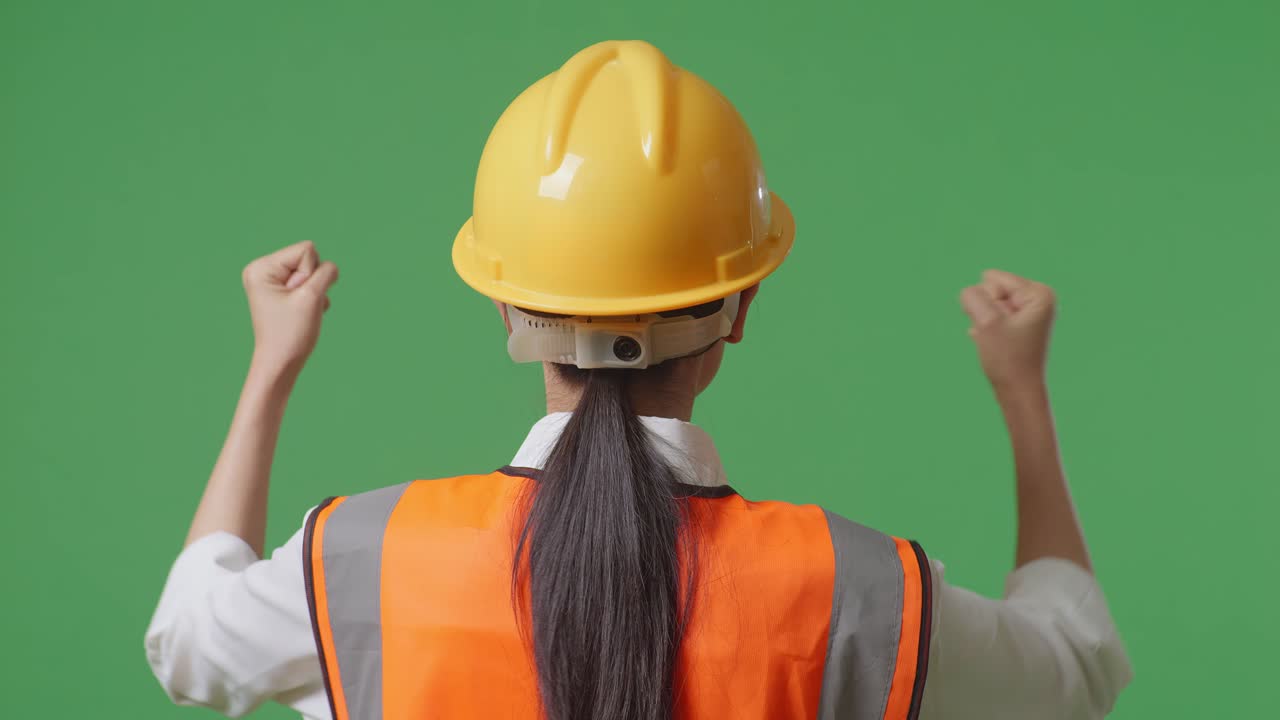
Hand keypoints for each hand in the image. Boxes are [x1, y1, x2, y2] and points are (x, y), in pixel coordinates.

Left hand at [241, 240, 338, 375]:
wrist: (281, 364)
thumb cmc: (292, 333)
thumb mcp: (312, 297)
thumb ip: (326, 272)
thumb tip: (330, 268)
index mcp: (262, 266)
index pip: (306, 250)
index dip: (311, 274)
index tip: (296, 298)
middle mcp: (263, 269)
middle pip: (309, 258)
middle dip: (313, 283)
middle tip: (298, 306)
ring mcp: (272, 281)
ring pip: (313, 272)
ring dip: (315, 292)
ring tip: (300, 312)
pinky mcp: (282, 292)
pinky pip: (309, 283)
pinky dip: (313, 299)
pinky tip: (302, 315)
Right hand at [959, 269, 1055, 391]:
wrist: (1017, 391)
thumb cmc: (1007, 358)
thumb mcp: (986, 322)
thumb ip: (973, 296)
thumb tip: (969, 291)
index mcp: (1039, 293)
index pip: (993, 280)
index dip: (986, 303)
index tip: (1000, 327)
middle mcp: (1039, 298)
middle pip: (992, 289)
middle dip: (985, 310)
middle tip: (996, 335)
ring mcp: (1030, 312)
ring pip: (988, 303)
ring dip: (983, 320)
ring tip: (995, 340)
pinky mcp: (1020, 324)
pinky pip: (992, 315)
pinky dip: (986, 328)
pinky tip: (992, 344)